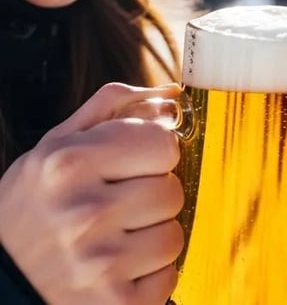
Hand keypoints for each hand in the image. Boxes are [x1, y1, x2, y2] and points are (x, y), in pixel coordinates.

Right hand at [0, 82, 184, 304]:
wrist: (2, 281)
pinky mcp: (116, 303)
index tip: (132, 165)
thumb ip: (114, 107)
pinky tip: (118, 268)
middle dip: (152, 195)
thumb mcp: (56, 146)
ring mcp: (100, 263)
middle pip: (173, 189)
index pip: (165, 142)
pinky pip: (169, 275)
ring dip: (153, 236)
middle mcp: (83, 212)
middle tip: (118, 207)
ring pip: (174, 234)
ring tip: (116, 239)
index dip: (153, 153)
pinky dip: (150, 274)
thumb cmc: (36, 207)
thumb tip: (171, 97)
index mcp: (68, 163)